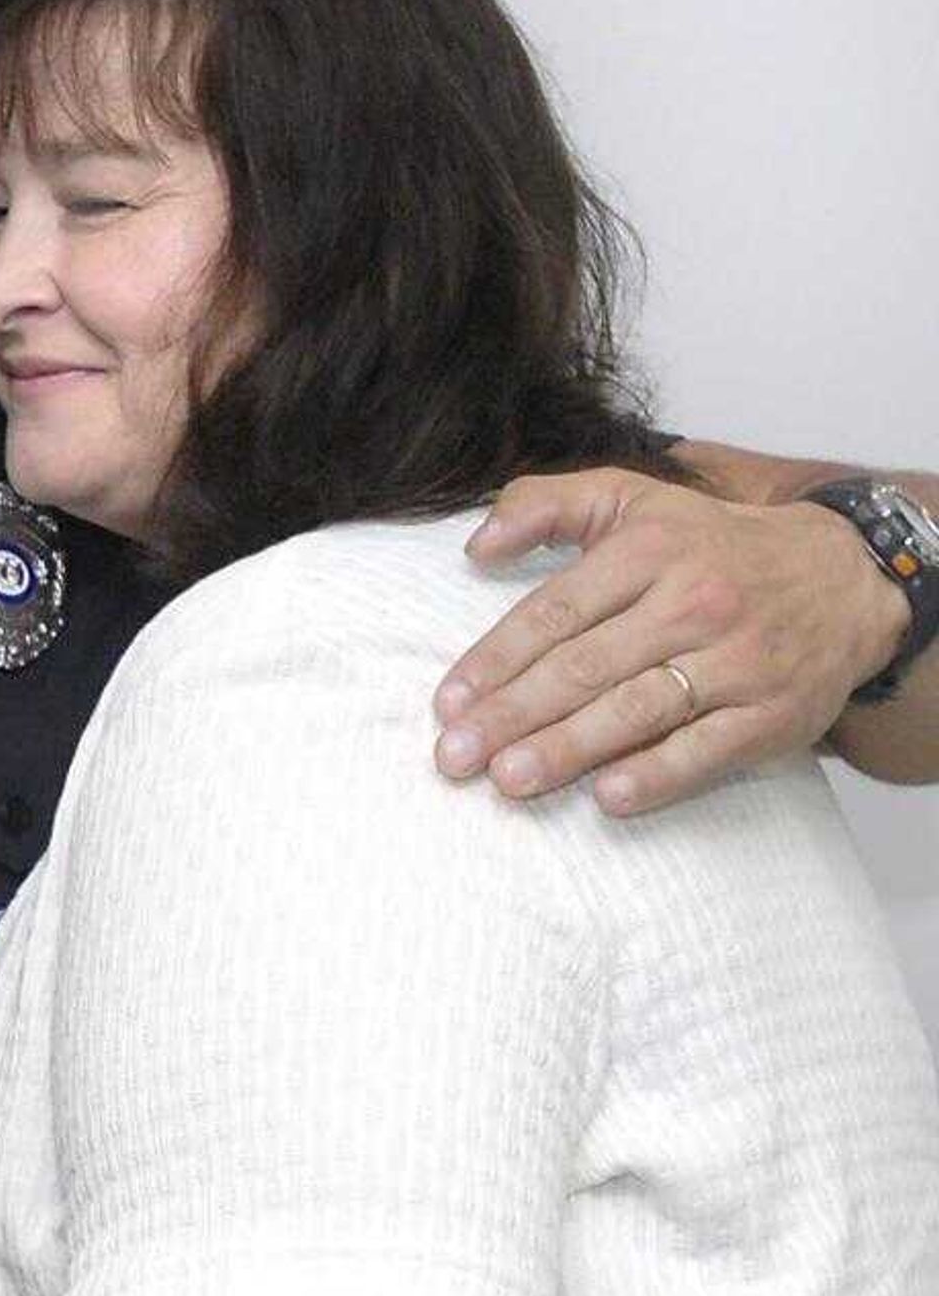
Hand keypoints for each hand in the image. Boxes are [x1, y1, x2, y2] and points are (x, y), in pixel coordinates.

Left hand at [431, 468, 907, 813]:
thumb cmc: (711, 545)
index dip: (497, 659)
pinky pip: (709, 749)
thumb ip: (546, 505)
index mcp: (649, 549)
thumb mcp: (633, 499)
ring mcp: (738, 659)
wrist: (845, 576)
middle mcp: (693, 602)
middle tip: (456, 755)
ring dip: (569, 748)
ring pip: (639, 709)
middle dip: (514, 714)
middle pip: (587, 666)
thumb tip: (475, 545)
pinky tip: (607, 796)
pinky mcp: (775, 712)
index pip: (556, 610)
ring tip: (510, 779)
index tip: (449, 702)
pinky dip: (659, 773)